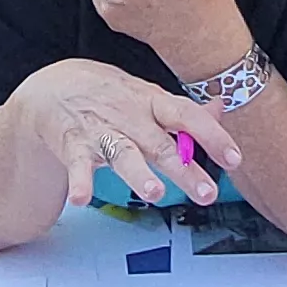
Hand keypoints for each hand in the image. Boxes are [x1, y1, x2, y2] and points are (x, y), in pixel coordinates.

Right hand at [8, 58, 238, 211]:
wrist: (52, 88)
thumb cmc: (108, 95)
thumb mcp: (147, 96)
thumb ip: (183, 110)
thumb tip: (222, 107)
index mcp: (152, 102)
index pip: (188, 116)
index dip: (212, 136)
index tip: (234, 159)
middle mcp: (129, 116)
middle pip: (160, 144)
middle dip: (184, 169)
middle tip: (206, 193)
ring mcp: (101, 132)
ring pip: (122, 154)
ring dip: (138, 174)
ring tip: (155, 193)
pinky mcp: (73, 147)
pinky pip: (77, 166)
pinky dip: (80, 182)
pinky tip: (82, 198)